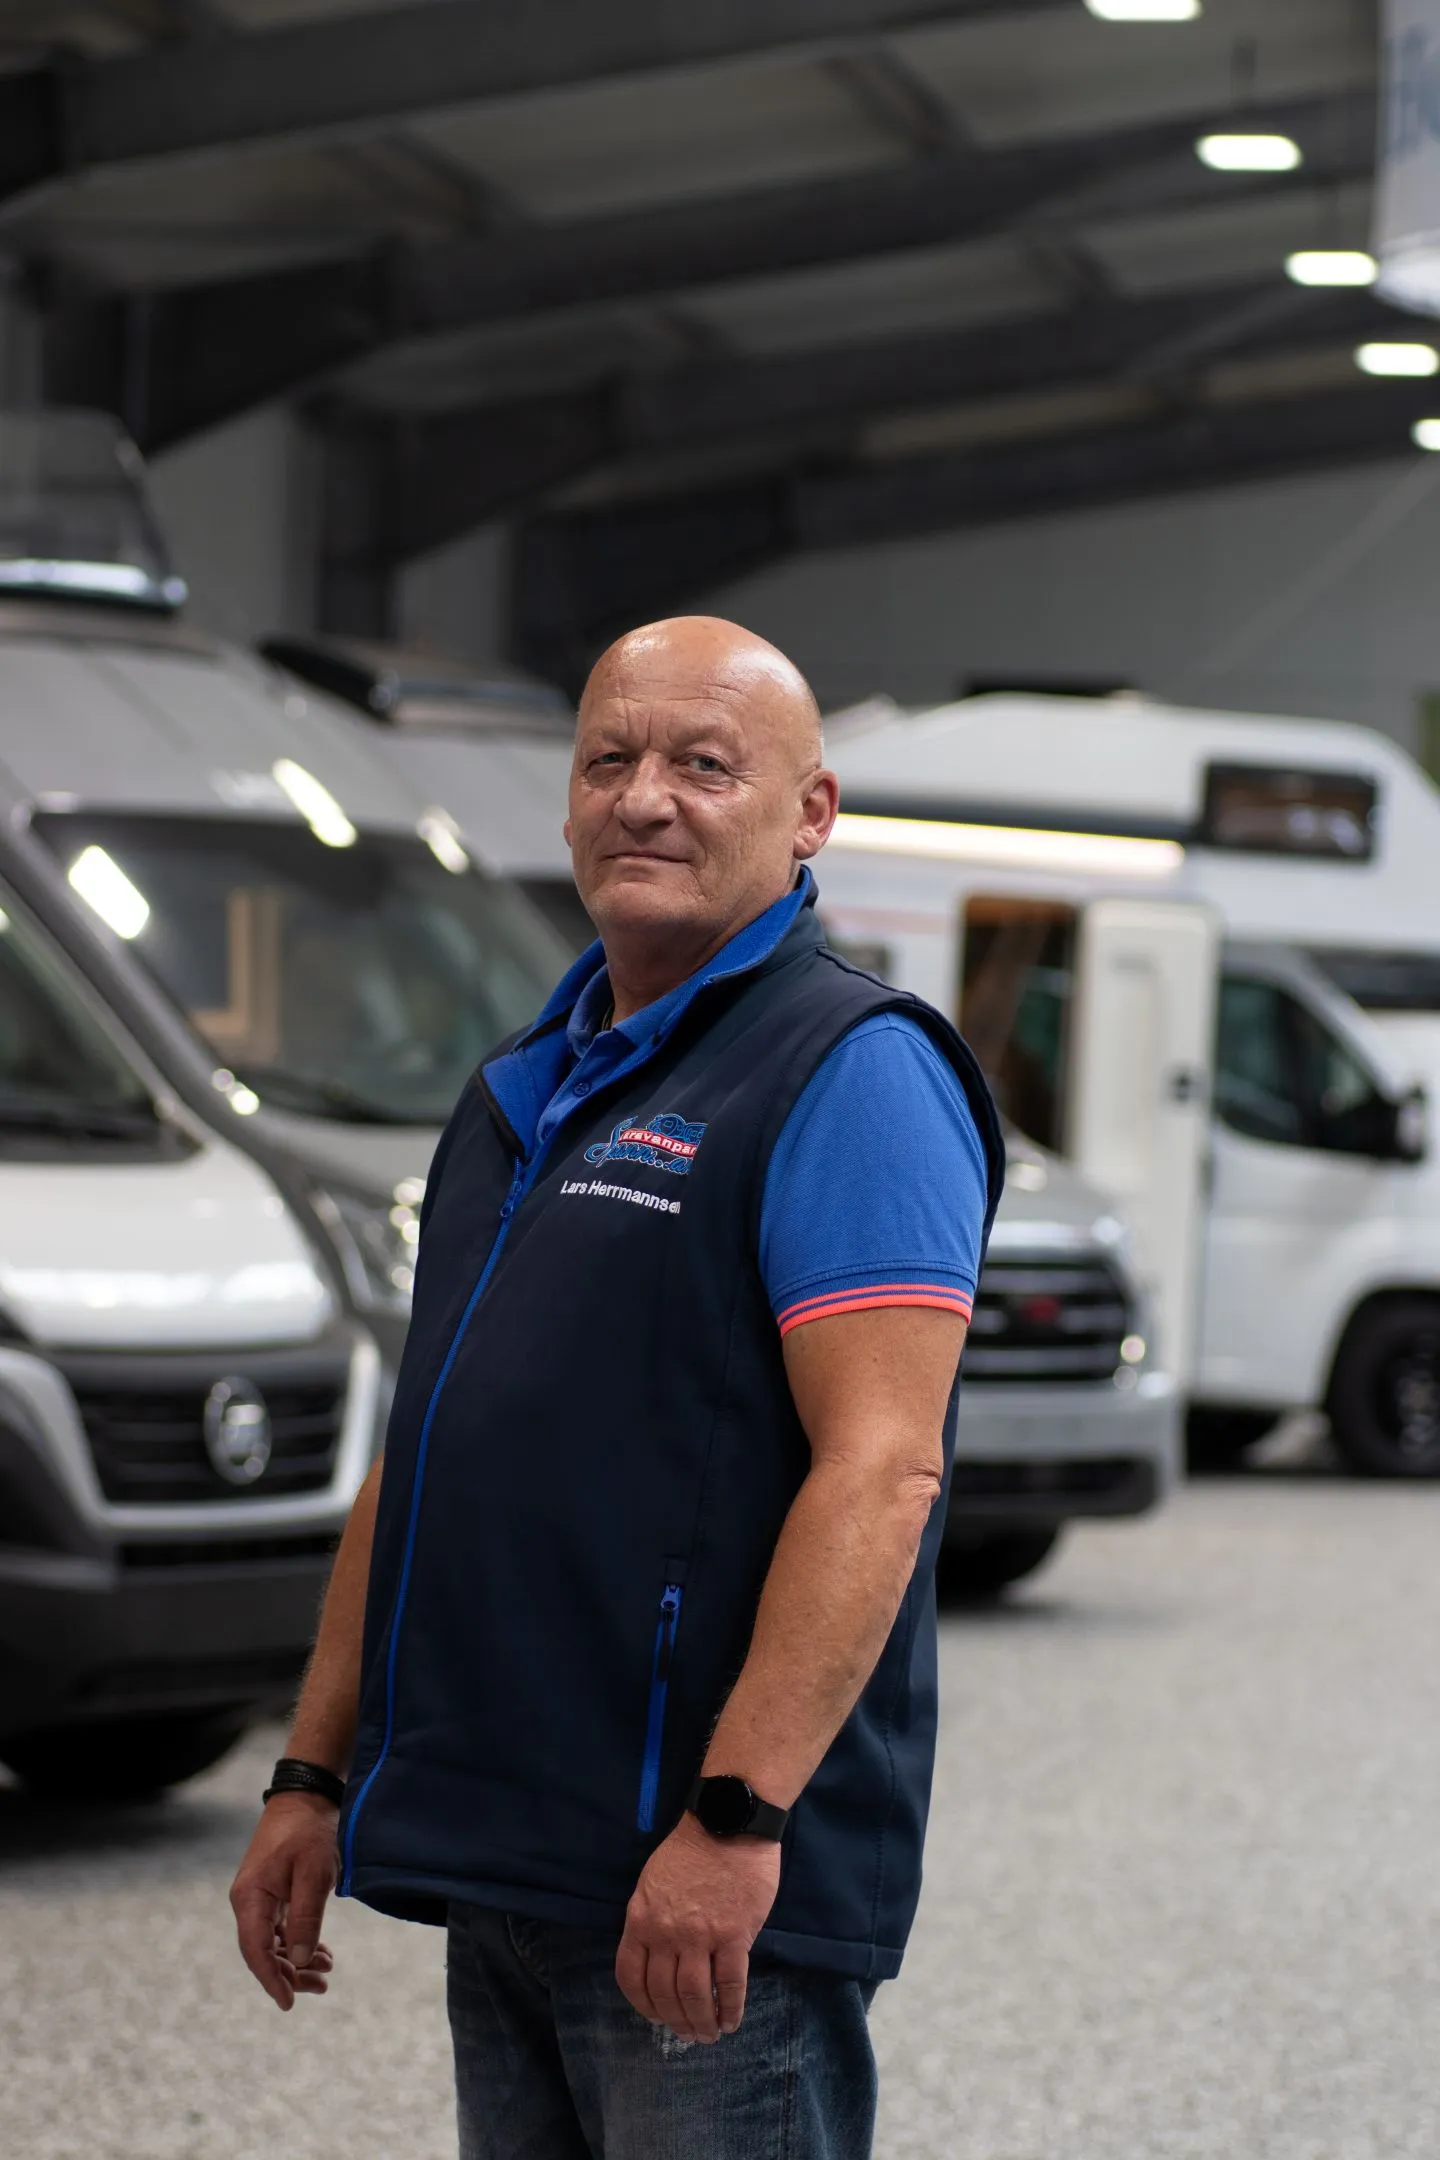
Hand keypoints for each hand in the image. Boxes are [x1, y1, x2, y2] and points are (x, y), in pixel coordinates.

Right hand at [229, 1792, 338, 2010]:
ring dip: (297, 1960)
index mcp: (250, 1898)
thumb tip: (299, 1960)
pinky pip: (280, 1928)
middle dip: (290, 1974)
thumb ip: (306, 1918)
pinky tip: (320, 1952)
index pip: (256, 1950)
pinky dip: (298, 1942)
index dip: (272, 1980)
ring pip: (273, 1943)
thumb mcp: (314, 1874)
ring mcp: (259, 1897)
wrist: (306, 1795)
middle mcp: (248, 1901)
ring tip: (326, 1971)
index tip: (289, 2003)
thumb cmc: (309, 1831)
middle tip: (322, 1985)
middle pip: (263, 1952)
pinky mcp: (272, 1892)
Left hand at [616, 1813, 780, 2042]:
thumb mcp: (653, 1883)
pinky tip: (731, 2020)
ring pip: (695, 1996)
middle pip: (664, 1994)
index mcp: (640, 1919)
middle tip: (689, 2035)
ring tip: (710, 2034)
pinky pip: (730, 1984)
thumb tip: (662, 1959)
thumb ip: (653, 1921)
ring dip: (702, 2023)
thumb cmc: (690, 1850)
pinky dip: (730, 2009)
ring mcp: (700, 1937)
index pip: (631, 1977)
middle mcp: (665, 1934)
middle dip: (676, 2021)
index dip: (643, 2005)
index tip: (657, 2017)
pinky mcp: (734, 1936)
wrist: (727, 1823)